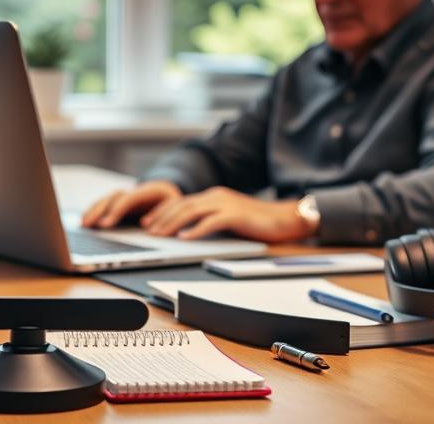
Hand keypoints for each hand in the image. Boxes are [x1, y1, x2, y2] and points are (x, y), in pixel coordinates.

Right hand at [81, 180, 182, 228]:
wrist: (170, 191)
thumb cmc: (175, 203)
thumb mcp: (178, 208)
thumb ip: (164, 215)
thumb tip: (147, 226)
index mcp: (150, 191)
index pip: (129, 199)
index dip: (116, 211)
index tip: (105, 224)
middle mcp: (135, 191)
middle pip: (114, 197)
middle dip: (99, 210)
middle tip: (87, 225)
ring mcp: (127, 196)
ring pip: (107, 199)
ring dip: (94, 210)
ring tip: (83, 224)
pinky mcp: (122, 203)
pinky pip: (106, 205)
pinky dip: (95, 211)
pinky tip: (86, 221)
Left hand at [140, 187, 314, 242]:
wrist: (286, 217)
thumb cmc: (259, 221)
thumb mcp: (229, 218)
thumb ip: (211, 220)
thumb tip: (190, 232)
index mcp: (214, 196)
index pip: (181, 202)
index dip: (162, 211)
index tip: (148, 222)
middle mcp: (216, 196)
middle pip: (181, 205)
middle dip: (161, 217)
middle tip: (147, 230)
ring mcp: (226, 204)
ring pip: (191, 211)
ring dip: (172, 223)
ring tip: (159, 234)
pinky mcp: (236, 215)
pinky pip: (211, 221)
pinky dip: (195, 230)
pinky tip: (185, 238)